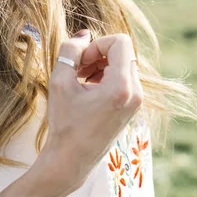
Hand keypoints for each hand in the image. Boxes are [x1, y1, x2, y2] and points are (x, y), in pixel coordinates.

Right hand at [42, 30, 142, 188]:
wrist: (71, 161)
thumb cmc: (64, 124)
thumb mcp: (60, 81)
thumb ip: (70, 50)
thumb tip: (84, 35)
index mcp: (122, 87)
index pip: (120, 41)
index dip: (97, 44)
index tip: (81, 61)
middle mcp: (136, 93)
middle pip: (122, 51)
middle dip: (98, 54)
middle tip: (78, 70)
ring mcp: (136, 100)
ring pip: (123, 62)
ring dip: (101, 64)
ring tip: (80, 79)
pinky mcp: (132, 105)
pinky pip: (123, 76)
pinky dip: (106, 74)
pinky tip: (88, 88)